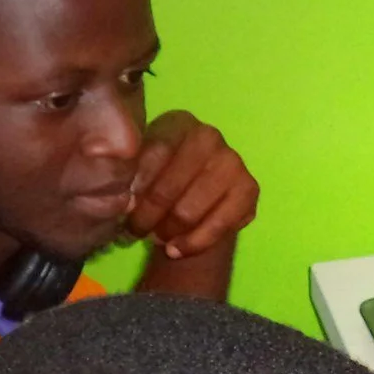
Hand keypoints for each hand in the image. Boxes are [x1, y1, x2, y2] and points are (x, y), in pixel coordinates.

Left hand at [126, 111, 258, 258]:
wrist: (193, 199)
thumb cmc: (159, 179)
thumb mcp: (139, 170)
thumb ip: (130, 178)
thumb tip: (126, 202)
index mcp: (178, 123)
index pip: (154, 154)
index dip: (137, 185)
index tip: (124, 206)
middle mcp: (208, 136)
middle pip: (169, 186)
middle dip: (147, 215)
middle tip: (134, 230)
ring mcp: (233, 162)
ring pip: (189, 210)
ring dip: (166, 232)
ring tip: (154, 238)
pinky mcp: (249, 189)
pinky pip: (217, 226)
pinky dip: (192, 244)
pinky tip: (175, 250)